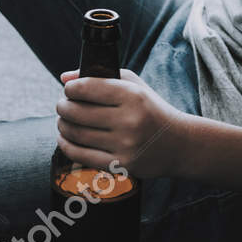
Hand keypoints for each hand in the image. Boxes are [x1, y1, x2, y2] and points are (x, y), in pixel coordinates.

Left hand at [56, 68, 188, 178]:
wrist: (178, 144)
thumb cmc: (151, 110)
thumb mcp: (135, 86)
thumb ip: (101, 76)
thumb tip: (64, 77)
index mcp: (132, 96)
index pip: (87, 88)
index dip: (71, 88)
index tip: (69, 90)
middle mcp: (129, 120)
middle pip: (76, 111)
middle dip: (63, 106)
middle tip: (62, 105)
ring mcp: (124, 145)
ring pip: (75, 133)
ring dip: (62, 125)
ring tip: (64, 121)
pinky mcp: (120, 164)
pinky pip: (81, 155)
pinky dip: (67, 145)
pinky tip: (66, 138)